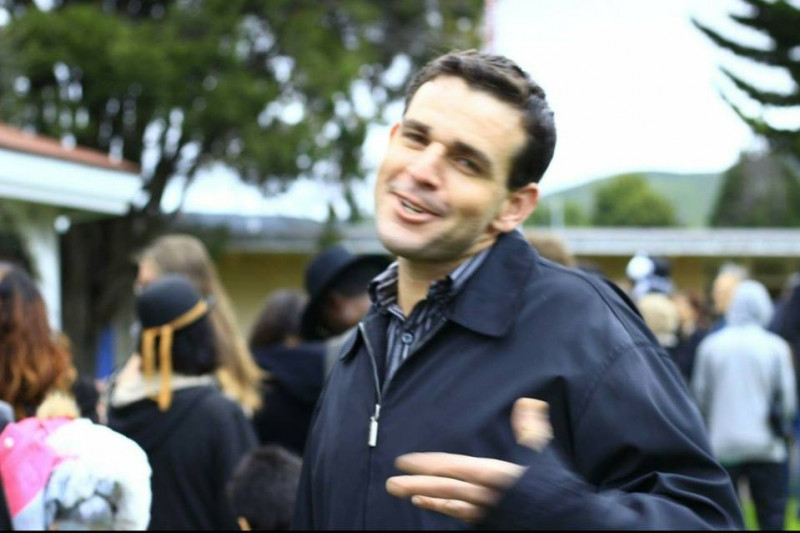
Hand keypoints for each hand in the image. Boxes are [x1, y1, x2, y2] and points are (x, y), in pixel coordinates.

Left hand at [385, 398, 551, 522]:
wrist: (568, 522)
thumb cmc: (554, 488)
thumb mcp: (542, 453)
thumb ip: (531, 426)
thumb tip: (528, 402)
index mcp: (493, 475)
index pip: (452, 468)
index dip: (426, 465)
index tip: (405, 462)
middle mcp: (484, 495)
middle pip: (443, 488)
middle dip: (415, 485)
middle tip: (390, 483)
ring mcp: (485, 510)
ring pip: (449, 503)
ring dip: (425, 497)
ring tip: (404, 493)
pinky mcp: (489, 520)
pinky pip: (461, 514)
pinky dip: (443, 508)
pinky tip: (429, 504)